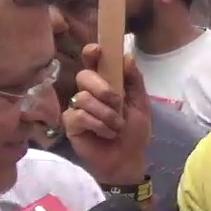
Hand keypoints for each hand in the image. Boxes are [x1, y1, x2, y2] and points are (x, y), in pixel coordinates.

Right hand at [63, 44, 152, 183]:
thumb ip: (134, 81)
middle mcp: (89, 92)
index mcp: (106, 84)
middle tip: (117, 102)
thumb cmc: (135, 133)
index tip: (97, 50)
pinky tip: (106, 133)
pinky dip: (97, 124)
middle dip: (102, 88)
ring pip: (82, 97)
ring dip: (105, 114)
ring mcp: (77, 107)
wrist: (128, 160)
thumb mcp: (141, 104)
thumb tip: (127, 56)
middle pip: (84, 76)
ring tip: (116, 126)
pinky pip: (78, 115)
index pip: (93, 63)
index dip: (92, 53)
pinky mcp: (70, 124)